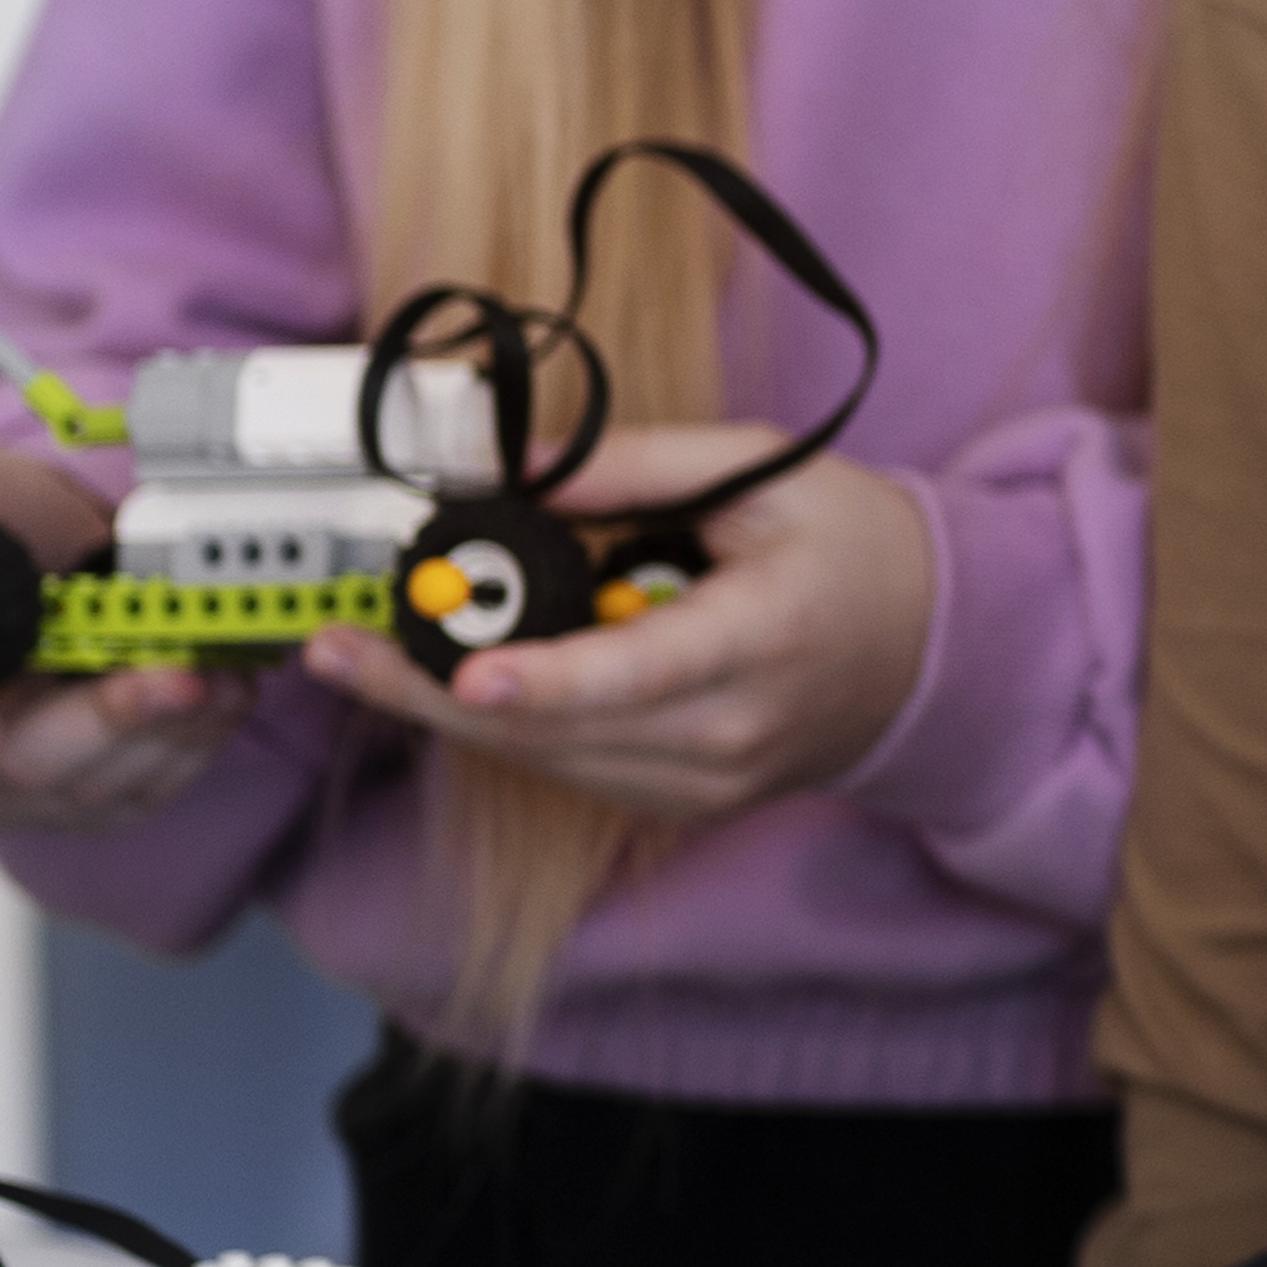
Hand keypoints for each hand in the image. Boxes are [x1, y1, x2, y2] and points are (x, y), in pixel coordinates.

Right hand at [0, 436, 256, 827]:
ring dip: (164, 728)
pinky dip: (198, 735)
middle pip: (11, 770)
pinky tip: (226, 686)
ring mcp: (31, 780)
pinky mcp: (103, 786)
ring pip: (96, 781)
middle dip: (98, 723)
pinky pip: (153, 780)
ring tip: (212, 669)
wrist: (71, 547)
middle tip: (164, 680)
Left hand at [297, 423, 934, 828]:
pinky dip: (507, 726)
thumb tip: (514, 464)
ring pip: (550, 760)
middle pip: (562, 730)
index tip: (471, 677)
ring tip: (360, 658)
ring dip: (447, 712)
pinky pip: (571, 769)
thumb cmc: (854, 550)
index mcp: (766, 638)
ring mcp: (709, 781)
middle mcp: (734, 730)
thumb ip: (638, 465)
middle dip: (434, 691)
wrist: (932, 653)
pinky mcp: (684, 802)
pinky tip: (456, 681)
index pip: (645, 672)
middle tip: (335, 650)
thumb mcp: (767, 472)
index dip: (550, 682)